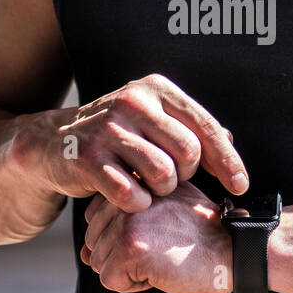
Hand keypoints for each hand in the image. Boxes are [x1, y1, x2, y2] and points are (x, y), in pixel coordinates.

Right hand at [13, 73, 248, 214]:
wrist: (53, 143)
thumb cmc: (114, 134)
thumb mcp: (151, 119)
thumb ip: (189, 127)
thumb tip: (229, 140)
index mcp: (155, 88)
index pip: (205, 127)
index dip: (228, 161)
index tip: (239, 186)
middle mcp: (133, 101)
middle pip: (188, 154)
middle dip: (185, 176)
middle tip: (167, 179)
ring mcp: (108, 129)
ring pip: (164, 176)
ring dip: (160, 191)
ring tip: (145, 185)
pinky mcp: (88, 158)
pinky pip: (133, 194)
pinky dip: (136, 203)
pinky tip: (128, 197)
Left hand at [81, 179, 232, 292]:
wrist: (236, 249)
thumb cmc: (203, 234)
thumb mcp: (162, 215)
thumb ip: (122, 225)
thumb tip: (83, 254)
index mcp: (133, 182)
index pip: (97, 220)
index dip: (125, 238)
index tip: (160, 234)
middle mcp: (126, 196)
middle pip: (94, 242)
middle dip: (125, 256)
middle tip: (165, 248)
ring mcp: (126, 221)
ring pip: (99, 263)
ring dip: (130, 271)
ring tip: (164, 257)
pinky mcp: (129, 247)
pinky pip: (111, 280)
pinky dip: (135, 285)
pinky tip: (163, 271)